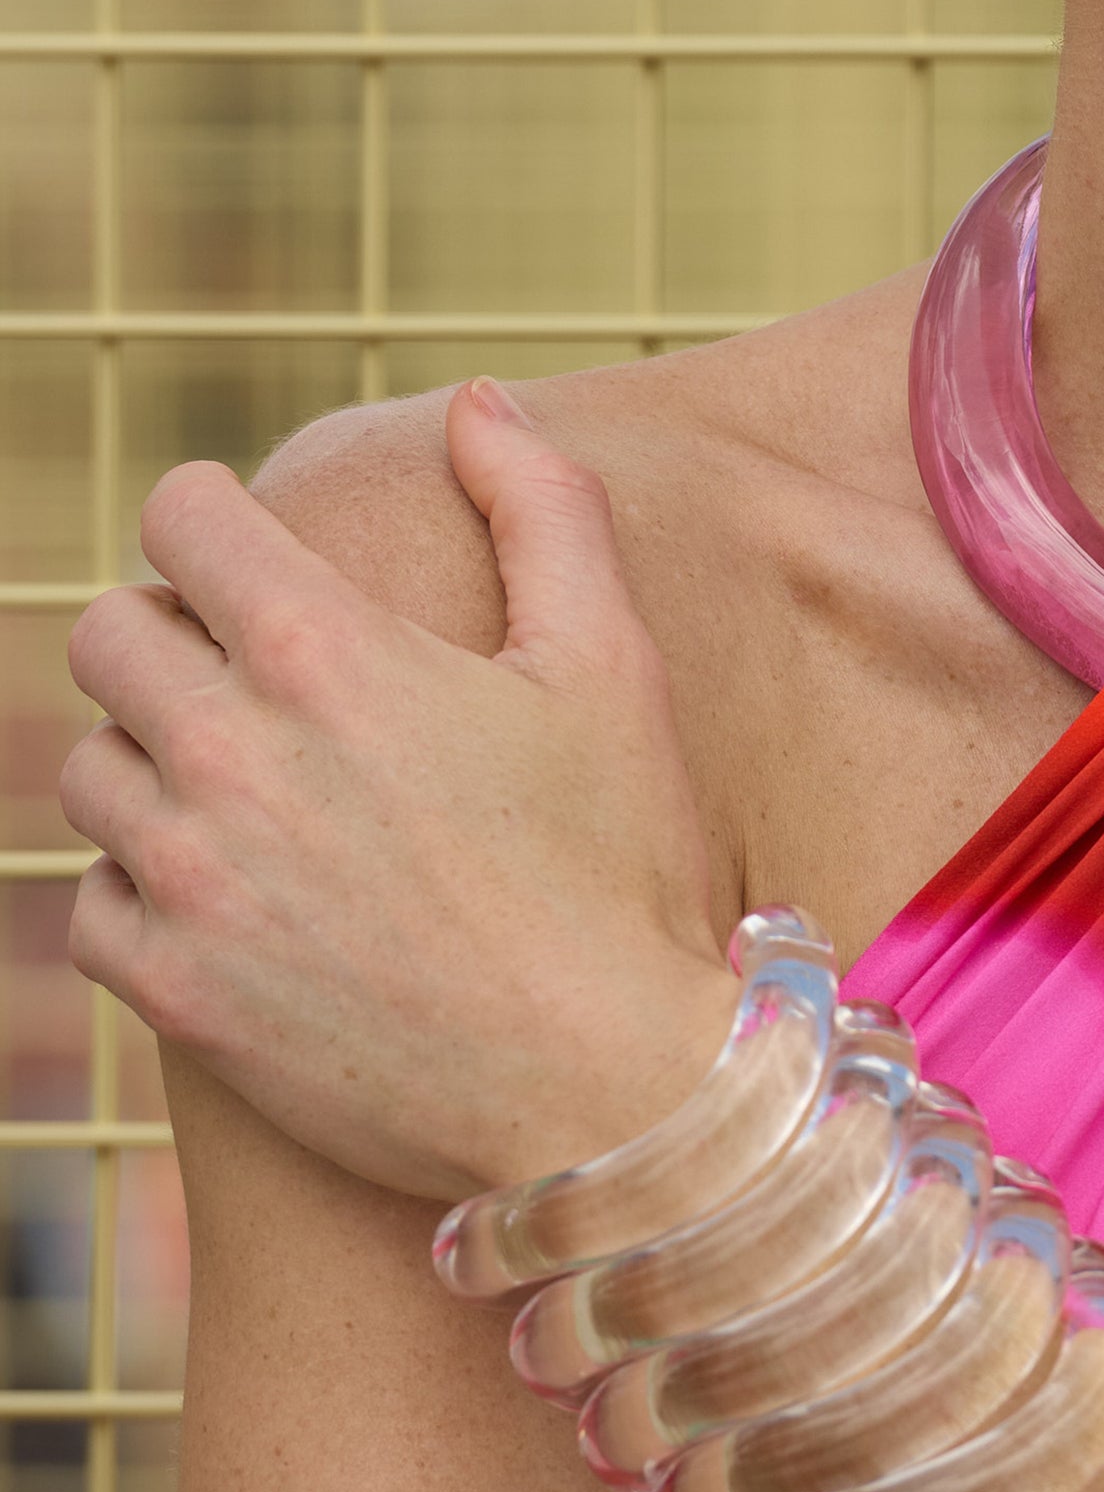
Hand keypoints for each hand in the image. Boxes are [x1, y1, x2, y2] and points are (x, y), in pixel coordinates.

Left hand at [59, 379, 735, 1200]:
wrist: (604, 1087)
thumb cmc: (622, 868)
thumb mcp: (612, 664)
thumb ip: (543, 508)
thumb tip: (475, 404)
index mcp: (327, 653)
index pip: (183, 515)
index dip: (216, 515)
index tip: (248, 547)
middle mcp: (230, 753)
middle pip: (107, 632)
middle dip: (170, 631)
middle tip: (250, 672)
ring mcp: (188, 878)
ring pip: (92, 769)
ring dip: (156, 761)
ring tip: (249, 789)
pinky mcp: (170, 989)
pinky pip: (93, 902)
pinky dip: (146, 887)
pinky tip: (235, 894)